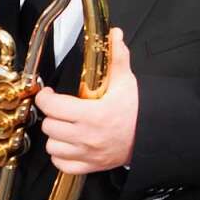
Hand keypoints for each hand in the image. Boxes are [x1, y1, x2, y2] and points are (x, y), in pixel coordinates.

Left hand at [37, 28, 137, 173]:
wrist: (154, 135)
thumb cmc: (139, 111)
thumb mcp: (127, 82)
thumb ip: (118, 57)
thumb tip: (114, 34)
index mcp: (93, 114)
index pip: (52, 107)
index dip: (46, 98)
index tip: (49, 94)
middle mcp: (88, 136)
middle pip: (50, 126)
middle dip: (53, 115)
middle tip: (61, 109)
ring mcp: (88, 153)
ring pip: (53, 146)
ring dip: (56, 136)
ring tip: (66, 127)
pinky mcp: (91, 165)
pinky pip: (62, 164)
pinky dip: (62, 155)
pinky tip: (71, 144)